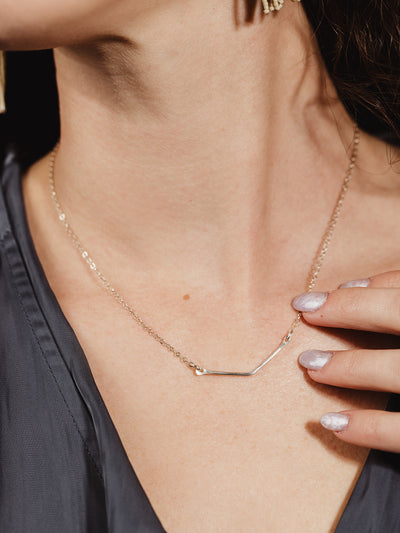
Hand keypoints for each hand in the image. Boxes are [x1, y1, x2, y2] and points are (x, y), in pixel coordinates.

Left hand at [292, 270, 399, 452]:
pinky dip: (367, 427)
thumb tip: (356, 289)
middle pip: (399, 314)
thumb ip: (397, 307)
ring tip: (310, 364)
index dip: (375, 284)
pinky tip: (330, 422)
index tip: (337, 288)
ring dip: (350, 365)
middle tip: (307, 309)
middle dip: (352, 309)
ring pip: (396, 371)